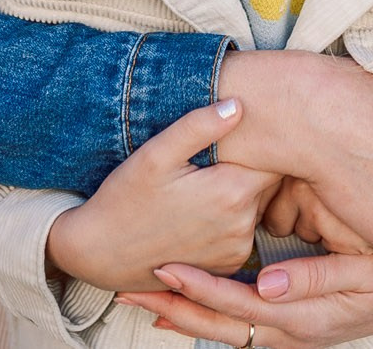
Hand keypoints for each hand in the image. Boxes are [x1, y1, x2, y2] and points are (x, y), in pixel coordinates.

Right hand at [46, 99, 281, 292]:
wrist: (98, 253)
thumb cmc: (124, 199)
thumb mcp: (155, 154)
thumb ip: (199, 127)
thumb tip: (239, 105)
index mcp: (232, 192)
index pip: (274, 156)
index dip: (263, 140)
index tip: (245, 131)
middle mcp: (243, 226)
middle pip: (269, 182)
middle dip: (252, 166)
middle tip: (219, 155)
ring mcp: (236, 250)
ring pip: (258, 206)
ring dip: (242, 193)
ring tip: (204, 182)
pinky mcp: (228, 267)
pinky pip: (244, 232)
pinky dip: (232, 220)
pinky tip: (201, 211)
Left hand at [118, 252, 372, 348]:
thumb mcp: (366, 272)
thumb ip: (315, 277)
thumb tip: (266, 284)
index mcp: (306, 317)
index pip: (238, 305)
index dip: (199, 288)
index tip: (164, 269)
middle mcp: (293, 331)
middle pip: (221, 326)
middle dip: (174, 310)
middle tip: (129, 293)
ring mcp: (294, 332)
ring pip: (228, 330)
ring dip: (187, 317)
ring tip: (147, 302)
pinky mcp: (297, 324)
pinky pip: (244, 327)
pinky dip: (212, 319)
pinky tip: (192, 309)